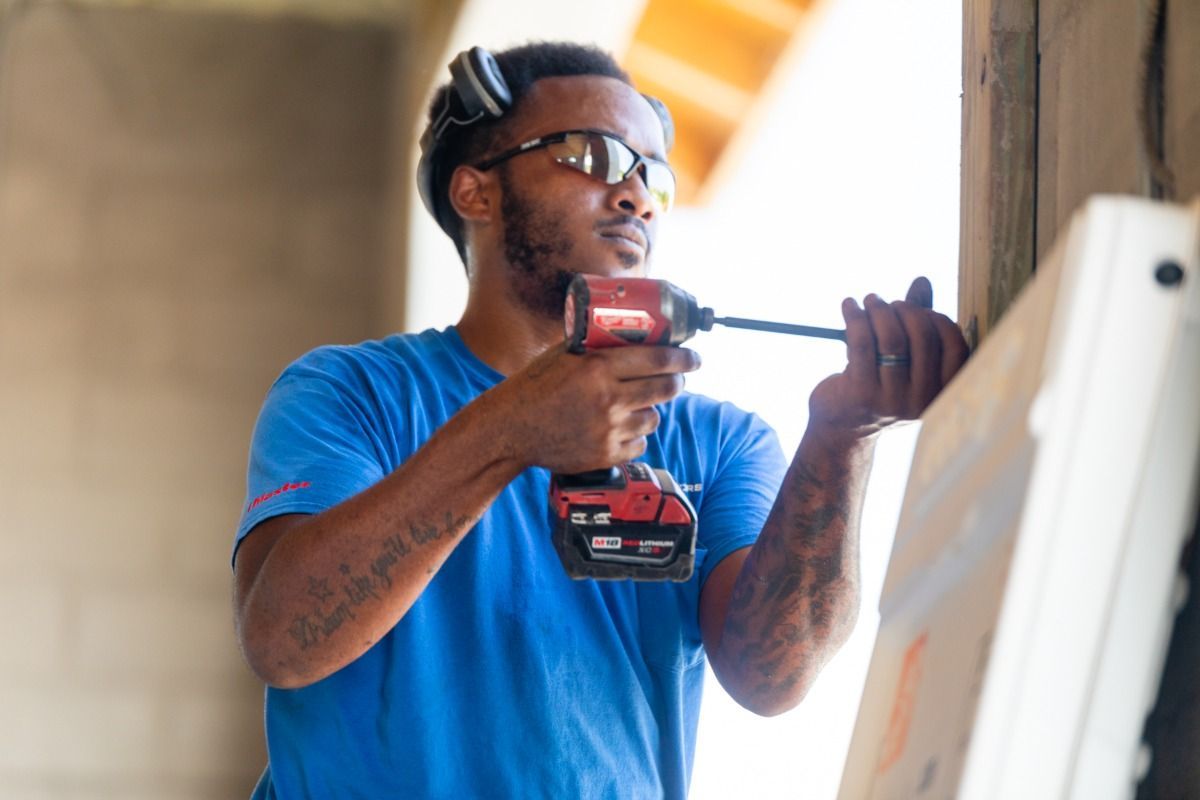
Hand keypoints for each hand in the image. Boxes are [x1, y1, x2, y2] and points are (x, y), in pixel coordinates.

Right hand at [490, 342, 700, 472]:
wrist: (511, 429)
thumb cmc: (534, 387)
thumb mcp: (563, 355)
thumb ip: (596, 346)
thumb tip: (629, 332)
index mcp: (598, 368)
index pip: (659, 360)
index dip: (684, 358)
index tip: (694, 357)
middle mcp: (608, 399)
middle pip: (665, 389)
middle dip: (677, 381)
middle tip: (677, 378)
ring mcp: (609, 430)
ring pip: (654, 418)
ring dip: (651, 409)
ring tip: (636, 405)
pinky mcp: (606, 454)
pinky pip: (639, 444)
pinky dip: (634, 435)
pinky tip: (619, 428)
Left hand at [808, 277, 968, 440]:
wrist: (842, 428)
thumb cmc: (878, 386)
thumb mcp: (903, 359)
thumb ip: (917, 322)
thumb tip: (922, 281)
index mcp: (941, 392)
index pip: (955, 346)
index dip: (936, 319)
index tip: (914, 309)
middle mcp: (921, 400)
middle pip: (923, 337)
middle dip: (904, 310)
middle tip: (887, 303)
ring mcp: (892, 401)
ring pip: (892, 339)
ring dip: (878, 309)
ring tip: (869, 300)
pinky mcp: (861, 395)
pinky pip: (861, 343)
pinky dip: (855, 317)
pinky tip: (848, 305)